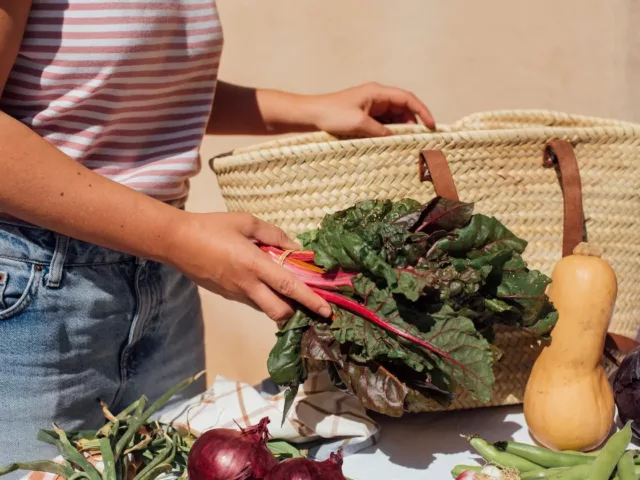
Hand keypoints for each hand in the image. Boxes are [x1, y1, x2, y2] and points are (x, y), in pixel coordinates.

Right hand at [167, 212, 331, 321]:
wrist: (176, 242)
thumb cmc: (212, 227)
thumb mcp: (245, 222)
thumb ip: (273, 234)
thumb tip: (294, 247)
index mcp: (254, 265)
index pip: (289, 287)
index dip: (311, 300)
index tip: (327, 310)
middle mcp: (247, 285)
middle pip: (279, 312)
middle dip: (296, 311)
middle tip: (305, 299)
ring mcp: (235, 294)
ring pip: (265, 309)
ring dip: (279, 304)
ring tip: (284, 287)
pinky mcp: (226, 296)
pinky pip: (252, 302)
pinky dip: (263, 297)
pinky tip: (261, 281)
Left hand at [305, 82, 434, 136]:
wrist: (309, 115)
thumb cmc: (331, 114)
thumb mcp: (359, 124)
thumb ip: (380, 131)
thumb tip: (397, 139)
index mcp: (377, 92)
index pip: (407, 98)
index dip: (422, 110)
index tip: (431, 125)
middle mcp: (376, 97)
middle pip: (402, 108)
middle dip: (412, 123)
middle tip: (420, 139)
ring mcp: (370, 107)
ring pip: (393, 118)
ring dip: (400, 130)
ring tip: (407, 144)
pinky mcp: (363, 117)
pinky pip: (382, 124)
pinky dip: (389, 133)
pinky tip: (392, 143)